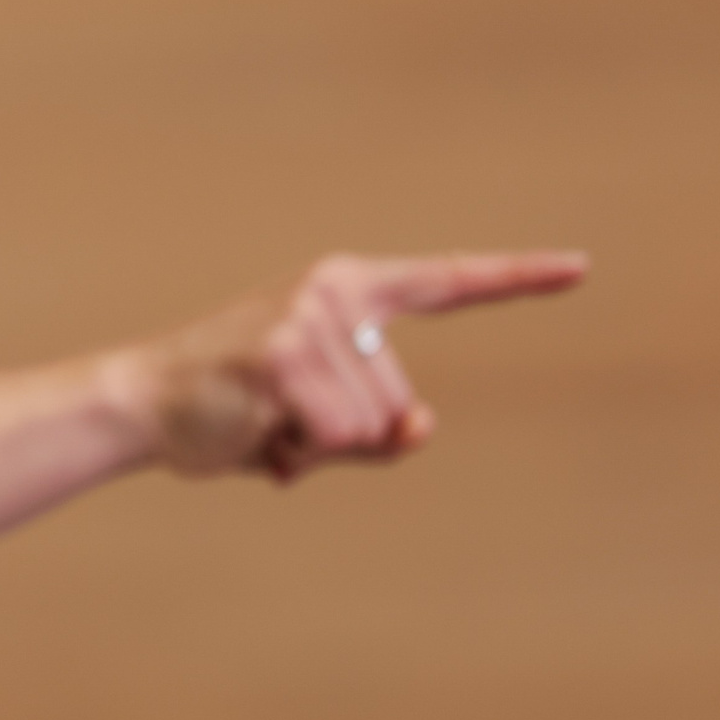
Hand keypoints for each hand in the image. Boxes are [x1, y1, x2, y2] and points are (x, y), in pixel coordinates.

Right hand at [123, 251, 588, 479]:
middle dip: (344, 432)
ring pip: (367, 426)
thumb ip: (383, 424)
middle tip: (274, 419)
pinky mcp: (281, 358)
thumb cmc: (233, 409)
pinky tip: (251, 431)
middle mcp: (332, 292)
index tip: (580, 267)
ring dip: (315, 446)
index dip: (516, 279)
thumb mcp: (320, 416)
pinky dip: (297, 452)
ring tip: (258, 422)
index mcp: (346, 288)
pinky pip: (333, 435)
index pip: (445, 282)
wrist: (139, 405)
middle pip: (397, 401)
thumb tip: (421, 429)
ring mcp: (306, 321)